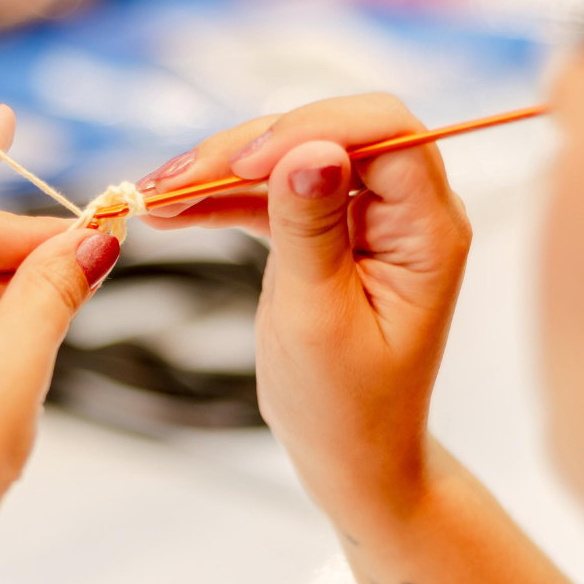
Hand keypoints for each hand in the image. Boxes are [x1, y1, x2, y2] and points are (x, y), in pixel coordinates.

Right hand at [139, 94, 471, 512]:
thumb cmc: (344, 405)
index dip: (313, 130)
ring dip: (224, 173)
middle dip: (250, 149)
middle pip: (332, 136)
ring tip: (154, 197)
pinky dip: (227, 199)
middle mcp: (408, 213)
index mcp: (428, 232)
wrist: (351, 453)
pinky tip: (174, 210)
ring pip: (295, 159)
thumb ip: (311, 229)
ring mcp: (369, 220)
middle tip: (172, 183)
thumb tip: (310, 148)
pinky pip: (279, 194)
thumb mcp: (318, 319)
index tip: (244, 165)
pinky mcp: (332, 231)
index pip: (385, 133)